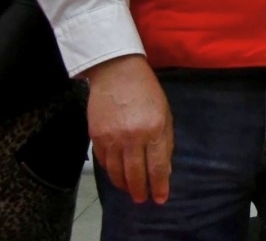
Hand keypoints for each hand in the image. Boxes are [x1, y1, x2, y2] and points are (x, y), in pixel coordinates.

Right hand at [85, 54, 172, 203]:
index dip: (159, 185)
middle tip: (142, 199)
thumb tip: (164, 169)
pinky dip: (110, 171)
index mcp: (154, 128)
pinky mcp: (96, 136)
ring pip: (117, 173)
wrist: (117, 71)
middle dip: (140, 191)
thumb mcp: (164, 112)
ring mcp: (112, 138)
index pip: (157, 166)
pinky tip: (117, 173)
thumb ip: (165, 141)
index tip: (161, 198)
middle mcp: (133, 137)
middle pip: (136, 175)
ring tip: (130, 189)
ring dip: (124, 185)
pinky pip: (104, 162)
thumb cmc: (146, 90)